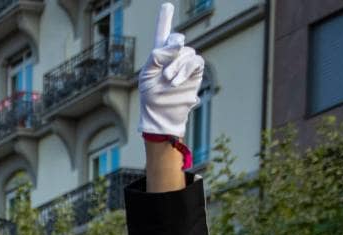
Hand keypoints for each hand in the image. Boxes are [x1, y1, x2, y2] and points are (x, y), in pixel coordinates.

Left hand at [136, 3, 204, 139]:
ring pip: (185, 52)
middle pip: (176, 39)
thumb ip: (158, 55)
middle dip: (171, 48)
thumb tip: (176, 43)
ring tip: (168, 80)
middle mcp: (172, 57)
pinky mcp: (194, 73)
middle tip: (165, 68)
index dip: (165, 19)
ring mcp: (184, 64)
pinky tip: (176, 80)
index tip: (167, 6)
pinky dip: (186, 68)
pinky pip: (195, 62)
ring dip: (176, 65)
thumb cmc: (150, 97)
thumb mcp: (147, 74)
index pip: (162, 33)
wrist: (161, 115)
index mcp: (158, 55)